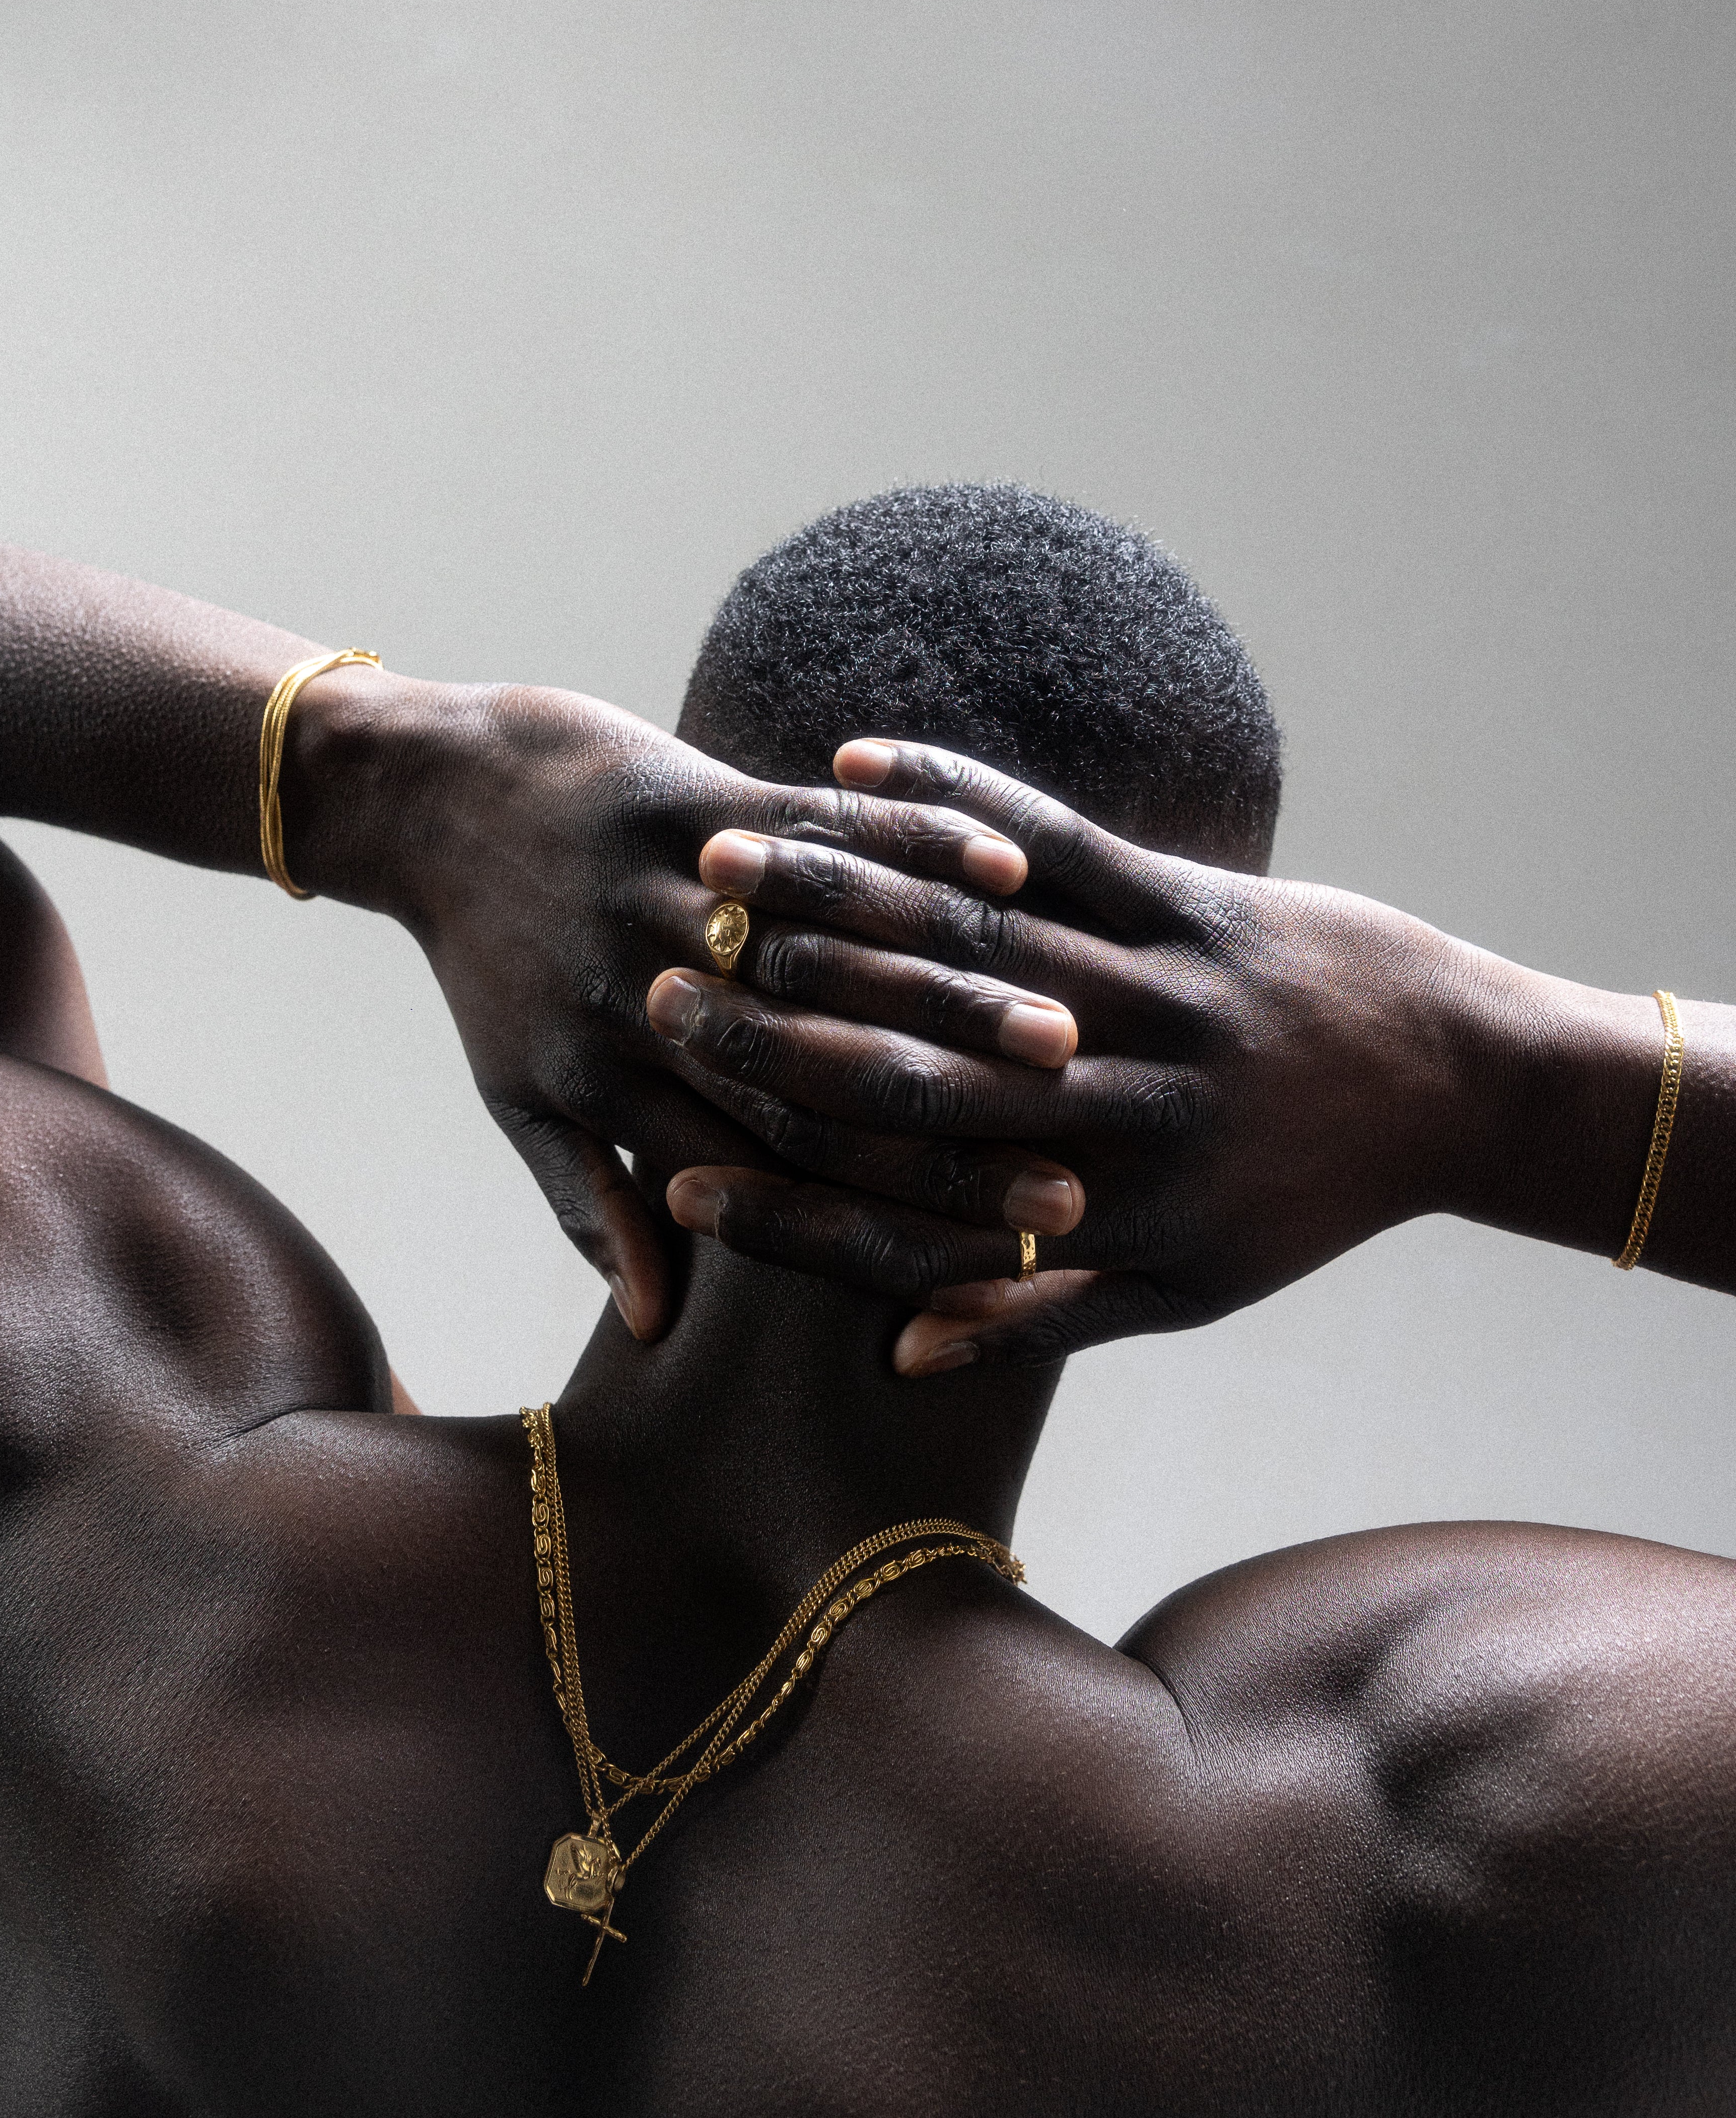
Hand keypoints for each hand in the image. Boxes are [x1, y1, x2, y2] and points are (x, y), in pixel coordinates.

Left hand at [331, 688, 1083, 1340]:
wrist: (432, 802)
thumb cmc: (491, 963)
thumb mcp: (522, 1095)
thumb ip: (590, 1206)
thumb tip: (655, 1324)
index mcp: (614, 1085)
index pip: (772, 1169)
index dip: (886, 1215)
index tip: (992, 1251)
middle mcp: (650, 995)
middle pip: (821, 1079)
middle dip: (949, 1124)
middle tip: (1070, 1167)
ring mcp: (672, 892)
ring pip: (836, 960)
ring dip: (955, 992)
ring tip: (1066, 1031)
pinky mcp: (690, 796)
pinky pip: (819, 826)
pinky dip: (915, 842)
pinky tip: (1009, 868)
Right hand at [646, 741, 1515, 1372]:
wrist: (1459, 1083)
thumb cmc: (1305, 1199)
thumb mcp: (1184, 1287)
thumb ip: (1040, 1319)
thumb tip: (898, 1354)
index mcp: (1112, 1205)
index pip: (915, 1208)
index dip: (796, 1204)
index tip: (687, 1183)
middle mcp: (1122, 1097)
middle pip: (916, 1066)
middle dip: (775, 1036)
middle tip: (658, 1001)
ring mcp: (1157, 986)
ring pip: (966, 944)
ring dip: (835, 900)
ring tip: (721, 874)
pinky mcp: (1192, 898)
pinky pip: (1055, 839)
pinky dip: (955, 802)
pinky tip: (861, 763)